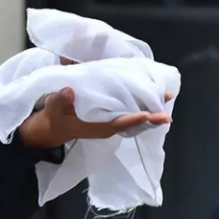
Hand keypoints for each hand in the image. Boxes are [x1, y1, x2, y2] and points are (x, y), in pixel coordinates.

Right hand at [17, 87, 172, 149]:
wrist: (50, 128)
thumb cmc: (53, 120)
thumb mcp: (52, 111)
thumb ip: (59, 101)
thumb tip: (69, 90)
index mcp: (97, 127)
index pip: (119, 124)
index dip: (134, 119)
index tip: (149, 114)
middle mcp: (107, 124)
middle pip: (133, 120)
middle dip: (151, 113)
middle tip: (168, 102)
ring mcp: (109, 119)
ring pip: (132, 113)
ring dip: (148, 104)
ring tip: (166, 94)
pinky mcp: (108, 113)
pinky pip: (127, 108)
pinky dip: (138, 99)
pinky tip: (148, 90)